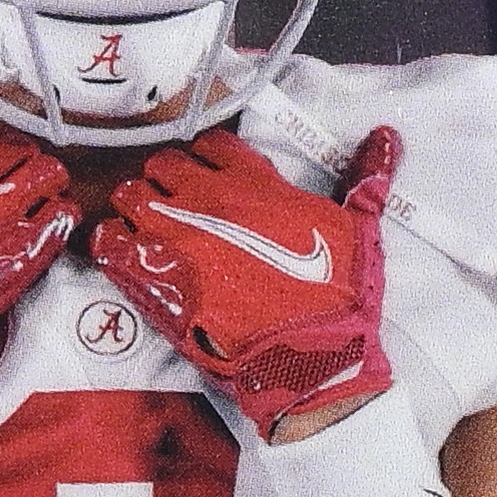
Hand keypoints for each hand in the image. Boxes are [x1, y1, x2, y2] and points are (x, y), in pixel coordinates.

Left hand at [90, 123, 400, 441]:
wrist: (310, 360)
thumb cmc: (337, 296)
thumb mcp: (361, 228)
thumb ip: (368, 176)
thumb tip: (388, 136)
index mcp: (254, 182)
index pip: (210, 144)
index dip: (208, 159)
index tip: (212, 177)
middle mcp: (208, 200)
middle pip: (162, 165)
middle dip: (167, 181)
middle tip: (179, 207)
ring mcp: (175, 238)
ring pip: (130, 196)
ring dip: (138, 209)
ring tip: (152, 232)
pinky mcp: (152, 280)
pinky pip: (108, 243)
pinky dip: (113, 244)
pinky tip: (129, 257)